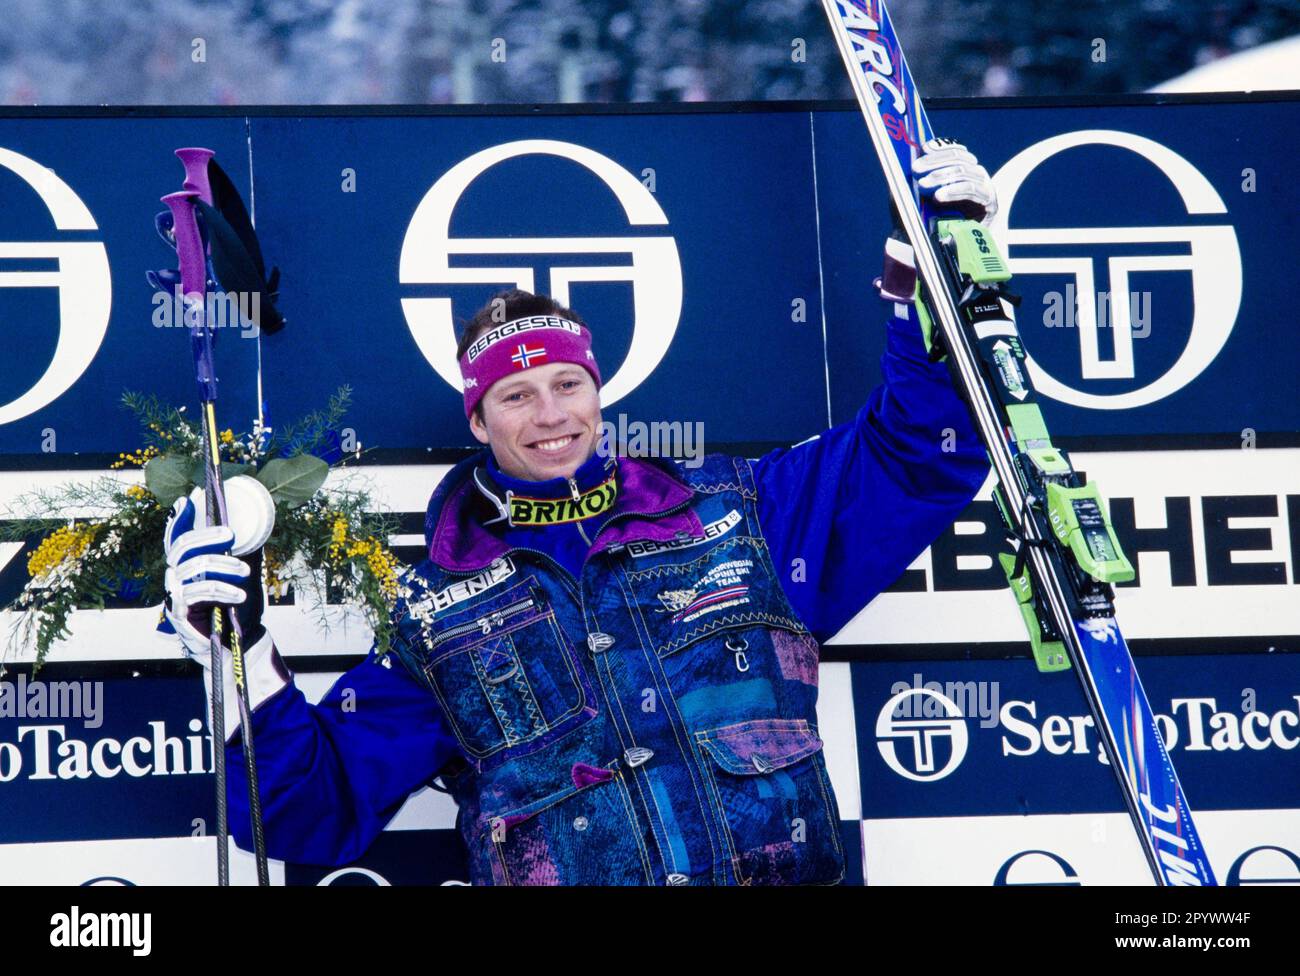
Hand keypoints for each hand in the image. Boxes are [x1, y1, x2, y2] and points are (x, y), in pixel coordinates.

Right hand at [161, 489, 288, 739]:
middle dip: (206, 536)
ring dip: (222, 566)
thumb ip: (241, 551)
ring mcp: (176, 594)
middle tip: (231, 534)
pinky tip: (240, 595)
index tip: (190, 497)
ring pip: (192, 568)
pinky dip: (221, 590)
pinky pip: (197, 592)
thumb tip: (250, 525)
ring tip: (245, 571)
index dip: (182, 517)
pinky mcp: (179, 612)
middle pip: (182, 547)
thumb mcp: (244, 573)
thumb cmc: (240, 605)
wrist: (242, 642)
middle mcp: (177, 576)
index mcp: (190, 564)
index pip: (179, 536)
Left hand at [914, 137, 997, 224]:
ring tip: (923, 185)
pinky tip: (939, 196)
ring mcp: (984, 186)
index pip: (953, 150)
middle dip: (934, 162)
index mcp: (962, 168)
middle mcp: (975, 173)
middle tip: (916, 169)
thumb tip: (912, 160)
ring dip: (941, 176)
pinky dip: (954, 190)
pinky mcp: (989, 201)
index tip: (924, 149)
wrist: (945, 246)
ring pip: (963, 172)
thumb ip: (920, 179)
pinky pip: (971, 190)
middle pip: (957, 158)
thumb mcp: (921, 195)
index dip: (939, 147)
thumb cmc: (930, 219)